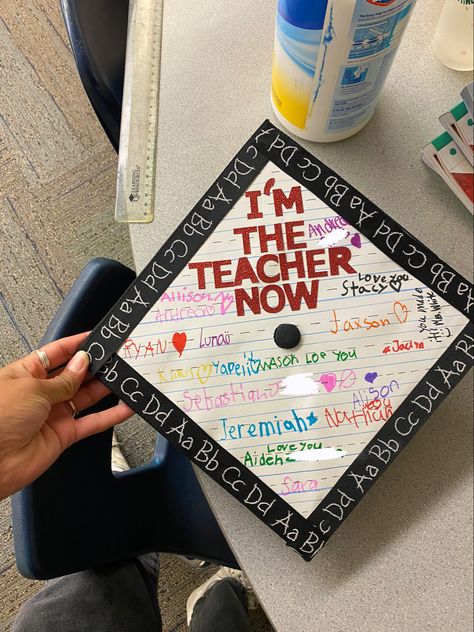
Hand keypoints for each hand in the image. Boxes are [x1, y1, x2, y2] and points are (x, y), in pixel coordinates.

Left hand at [0, 332, 132, 499]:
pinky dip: (110, 416)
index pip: (57, 353)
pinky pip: (92, 423)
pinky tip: (124, 407)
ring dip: (105, 388)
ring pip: (86, 396)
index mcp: (26, 373)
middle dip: (94, 365)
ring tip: (123, 377)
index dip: (77, 344)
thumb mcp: (32, 388)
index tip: (96, 337)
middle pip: (75, 374)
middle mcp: (40, 393)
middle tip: (114, 357)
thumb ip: (63, 379)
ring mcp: (53, 414)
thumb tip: (82, 364)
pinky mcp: (63, 435)